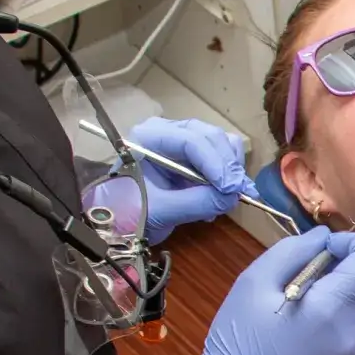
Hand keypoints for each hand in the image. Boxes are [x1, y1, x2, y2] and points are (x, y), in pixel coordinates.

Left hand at [127, 117, 257, 242]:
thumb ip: (196, 202)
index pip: (191, 139)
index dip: (215, 162)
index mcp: (149, 137)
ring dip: (231, 170)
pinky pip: (220, 159)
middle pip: (210, 136)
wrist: (117, 222)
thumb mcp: (161, 210)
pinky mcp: (193, 158)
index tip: (230, 188)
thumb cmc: (129, 213)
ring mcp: (182, 143)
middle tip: (238, 193)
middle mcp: (168, 132)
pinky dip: (228, 176)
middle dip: (228, 164)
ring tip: (227, 198)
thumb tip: (232, 197)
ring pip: (220, 144)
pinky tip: (220, 199)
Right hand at [187, 231, 354, 354]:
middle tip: (324, 275)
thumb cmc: (240, 338)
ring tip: (336, 302)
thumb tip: (324, 237)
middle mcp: (354, 331)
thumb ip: (292, 251)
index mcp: (329, 305)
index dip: (354, 244)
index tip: (330, 249)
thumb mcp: (254, 282)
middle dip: (354, 270)